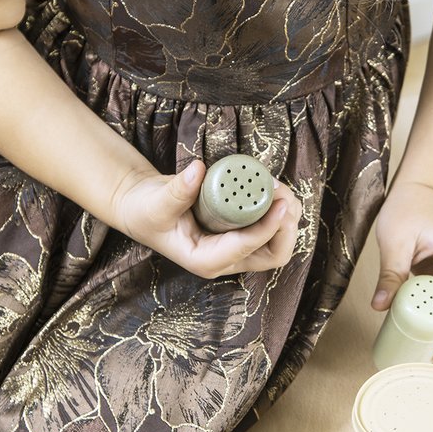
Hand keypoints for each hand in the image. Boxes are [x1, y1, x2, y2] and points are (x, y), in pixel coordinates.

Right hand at [111, 160, 301, 277]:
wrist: (145, 208)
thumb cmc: (147, 211)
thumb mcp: (155, 203)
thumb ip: (176, 190)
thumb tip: (197, 171)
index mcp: (206, 260)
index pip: (246, 248)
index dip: (267, 228)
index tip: (279, 203)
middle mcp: (227, 258)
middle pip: (274, 254)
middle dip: (285, 225)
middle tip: (280, 193)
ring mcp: (238, 247)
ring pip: (279, 241)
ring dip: (287, 214)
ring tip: (275, 184)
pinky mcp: (243, 232)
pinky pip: (273, 226)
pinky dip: (279, 206)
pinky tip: (269, 184)